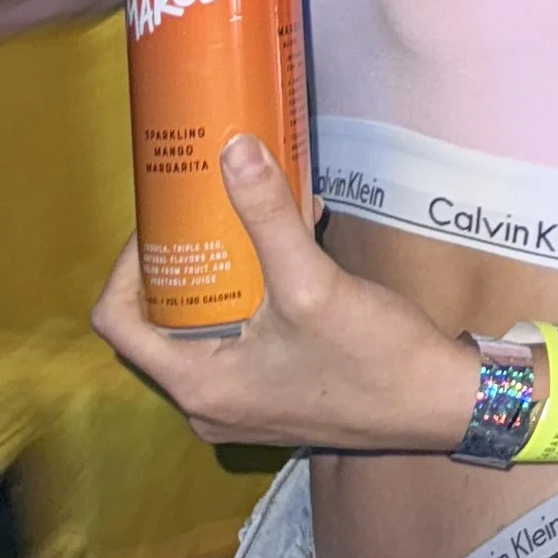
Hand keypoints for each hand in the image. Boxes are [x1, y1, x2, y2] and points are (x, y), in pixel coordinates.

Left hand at [92, 136, 481, 453]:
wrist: (440, 405)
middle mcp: (206, 406)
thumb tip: (232, 149)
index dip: (128, 264)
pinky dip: (248, 301)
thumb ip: (269, 215)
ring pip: (198, 335)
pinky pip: (234, 346)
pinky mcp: (271, 401)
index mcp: (197, 387)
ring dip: (217, 280)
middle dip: (179, 265)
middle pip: (156, 327)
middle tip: (203, 215)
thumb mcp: (313, 282)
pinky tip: (285, 261)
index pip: (117, 324)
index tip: (166, 220)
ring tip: (242, 229)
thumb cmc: (373, 357)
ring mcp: (238, 408)